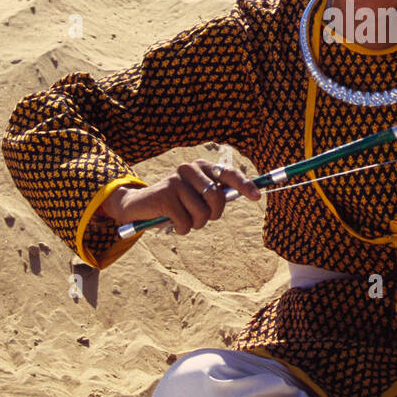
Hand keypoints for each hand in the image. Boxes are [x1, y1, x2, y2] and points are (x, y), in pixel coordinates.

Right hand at [97, 159, 260, 234]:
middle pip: (217, 197)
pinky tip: (172, 222)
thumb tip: (250, 193)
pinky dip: (182, 229)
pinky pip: (185, 222)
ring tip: (183, 219)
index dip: (244, 185)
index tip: (256, 197)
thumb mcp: (197, 196)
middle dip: (213, 214)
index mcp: (201, 166)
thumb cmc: (176, 203)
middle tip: (201, 218)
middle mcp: (189, 168)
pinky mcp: (165, 195)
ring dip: (195, 224)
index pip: (227, 173)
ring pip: (202, 213)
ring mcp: (176, 180)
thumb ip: (218, 194)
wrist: (140, 206)